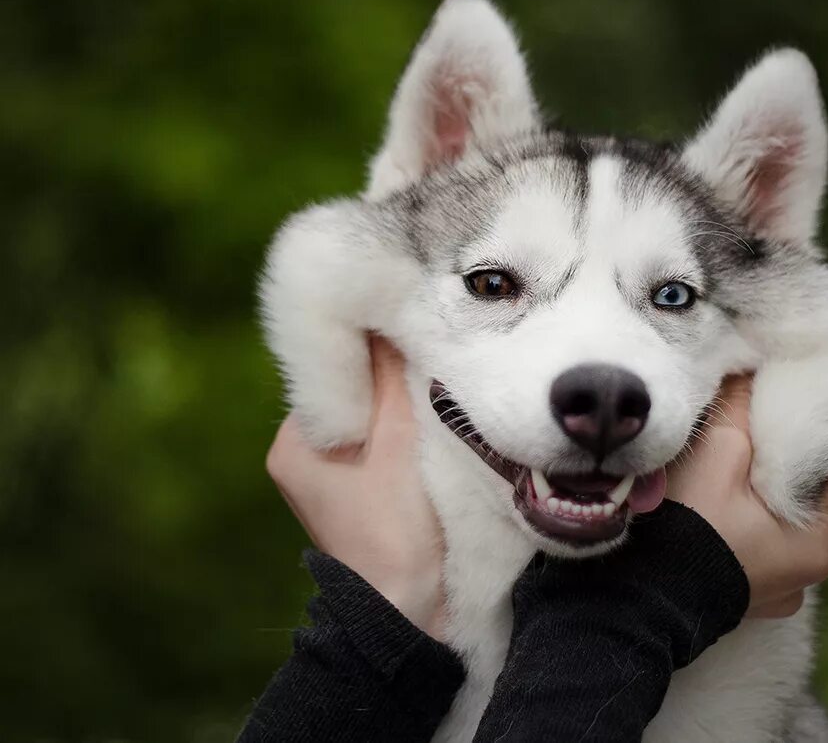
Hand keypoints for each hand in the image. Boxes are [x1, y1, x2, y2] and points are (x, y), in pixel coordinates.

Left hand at [266, 337, 447, 637]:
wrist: (408, 612)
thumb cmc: (397, 532)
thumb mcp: (400, 441)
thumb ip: (393, 376)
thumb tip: (392, 313)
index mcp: (294, 443)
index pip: (333, 370)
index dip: (373, 346)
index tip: (411, 326)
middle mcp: (300, 456)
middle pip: (352, 391)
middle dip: (388, 376)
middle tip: (430, 359)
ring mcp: (327, 478)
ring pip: (368, 416)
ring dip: (399, 404)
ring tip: (435, 393)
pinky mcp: (355, 494)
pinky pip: (377, 443)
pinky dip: (402, 432)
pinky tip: (430, 428)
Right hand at [666, 375, 827, 617]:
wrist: (637, 599)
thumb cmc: (688, 529)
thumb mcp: (719, 454)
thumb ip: (742, 407)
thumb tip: (749, 366)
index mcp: (821, 541)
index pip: (827, 465)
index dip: (801, 427)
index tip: (775, 401)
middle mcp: (808, 573)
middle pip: (797, 492)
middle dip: (773, 458)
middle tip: (744, 426)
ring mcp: (774, 589)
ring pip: (771, 516)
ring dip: (751, 489)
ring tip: (725, 461)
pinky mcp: (743, 595)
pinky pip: (749, 542)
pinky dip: (736, 519)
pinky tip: (712, 500)